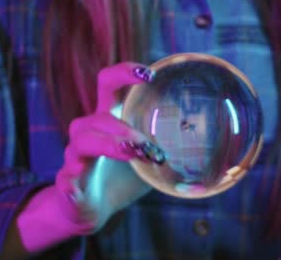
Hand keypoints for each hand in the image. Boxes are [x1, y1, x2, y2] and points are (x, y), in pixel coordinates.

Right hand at [55, 62, 155, 232]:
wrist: (91, 207)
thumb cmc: (122, 175)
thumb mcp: (148, 158)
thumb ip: (170, 146)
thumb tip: (214, 142)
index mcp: (107, 119)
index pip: (108, 84)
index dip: (124, 73)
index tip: (148, 74)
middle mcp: (88, 132)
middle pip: (97, 117)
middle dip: (123, 127)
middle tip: (148, 144)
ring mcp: (75, 157)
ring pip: (82, 141)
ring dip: (109, 146)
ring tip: (132, 155)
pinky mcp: (67, 183)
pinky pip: (66, 177)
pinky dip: (71, 178)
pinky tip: (76, 182)